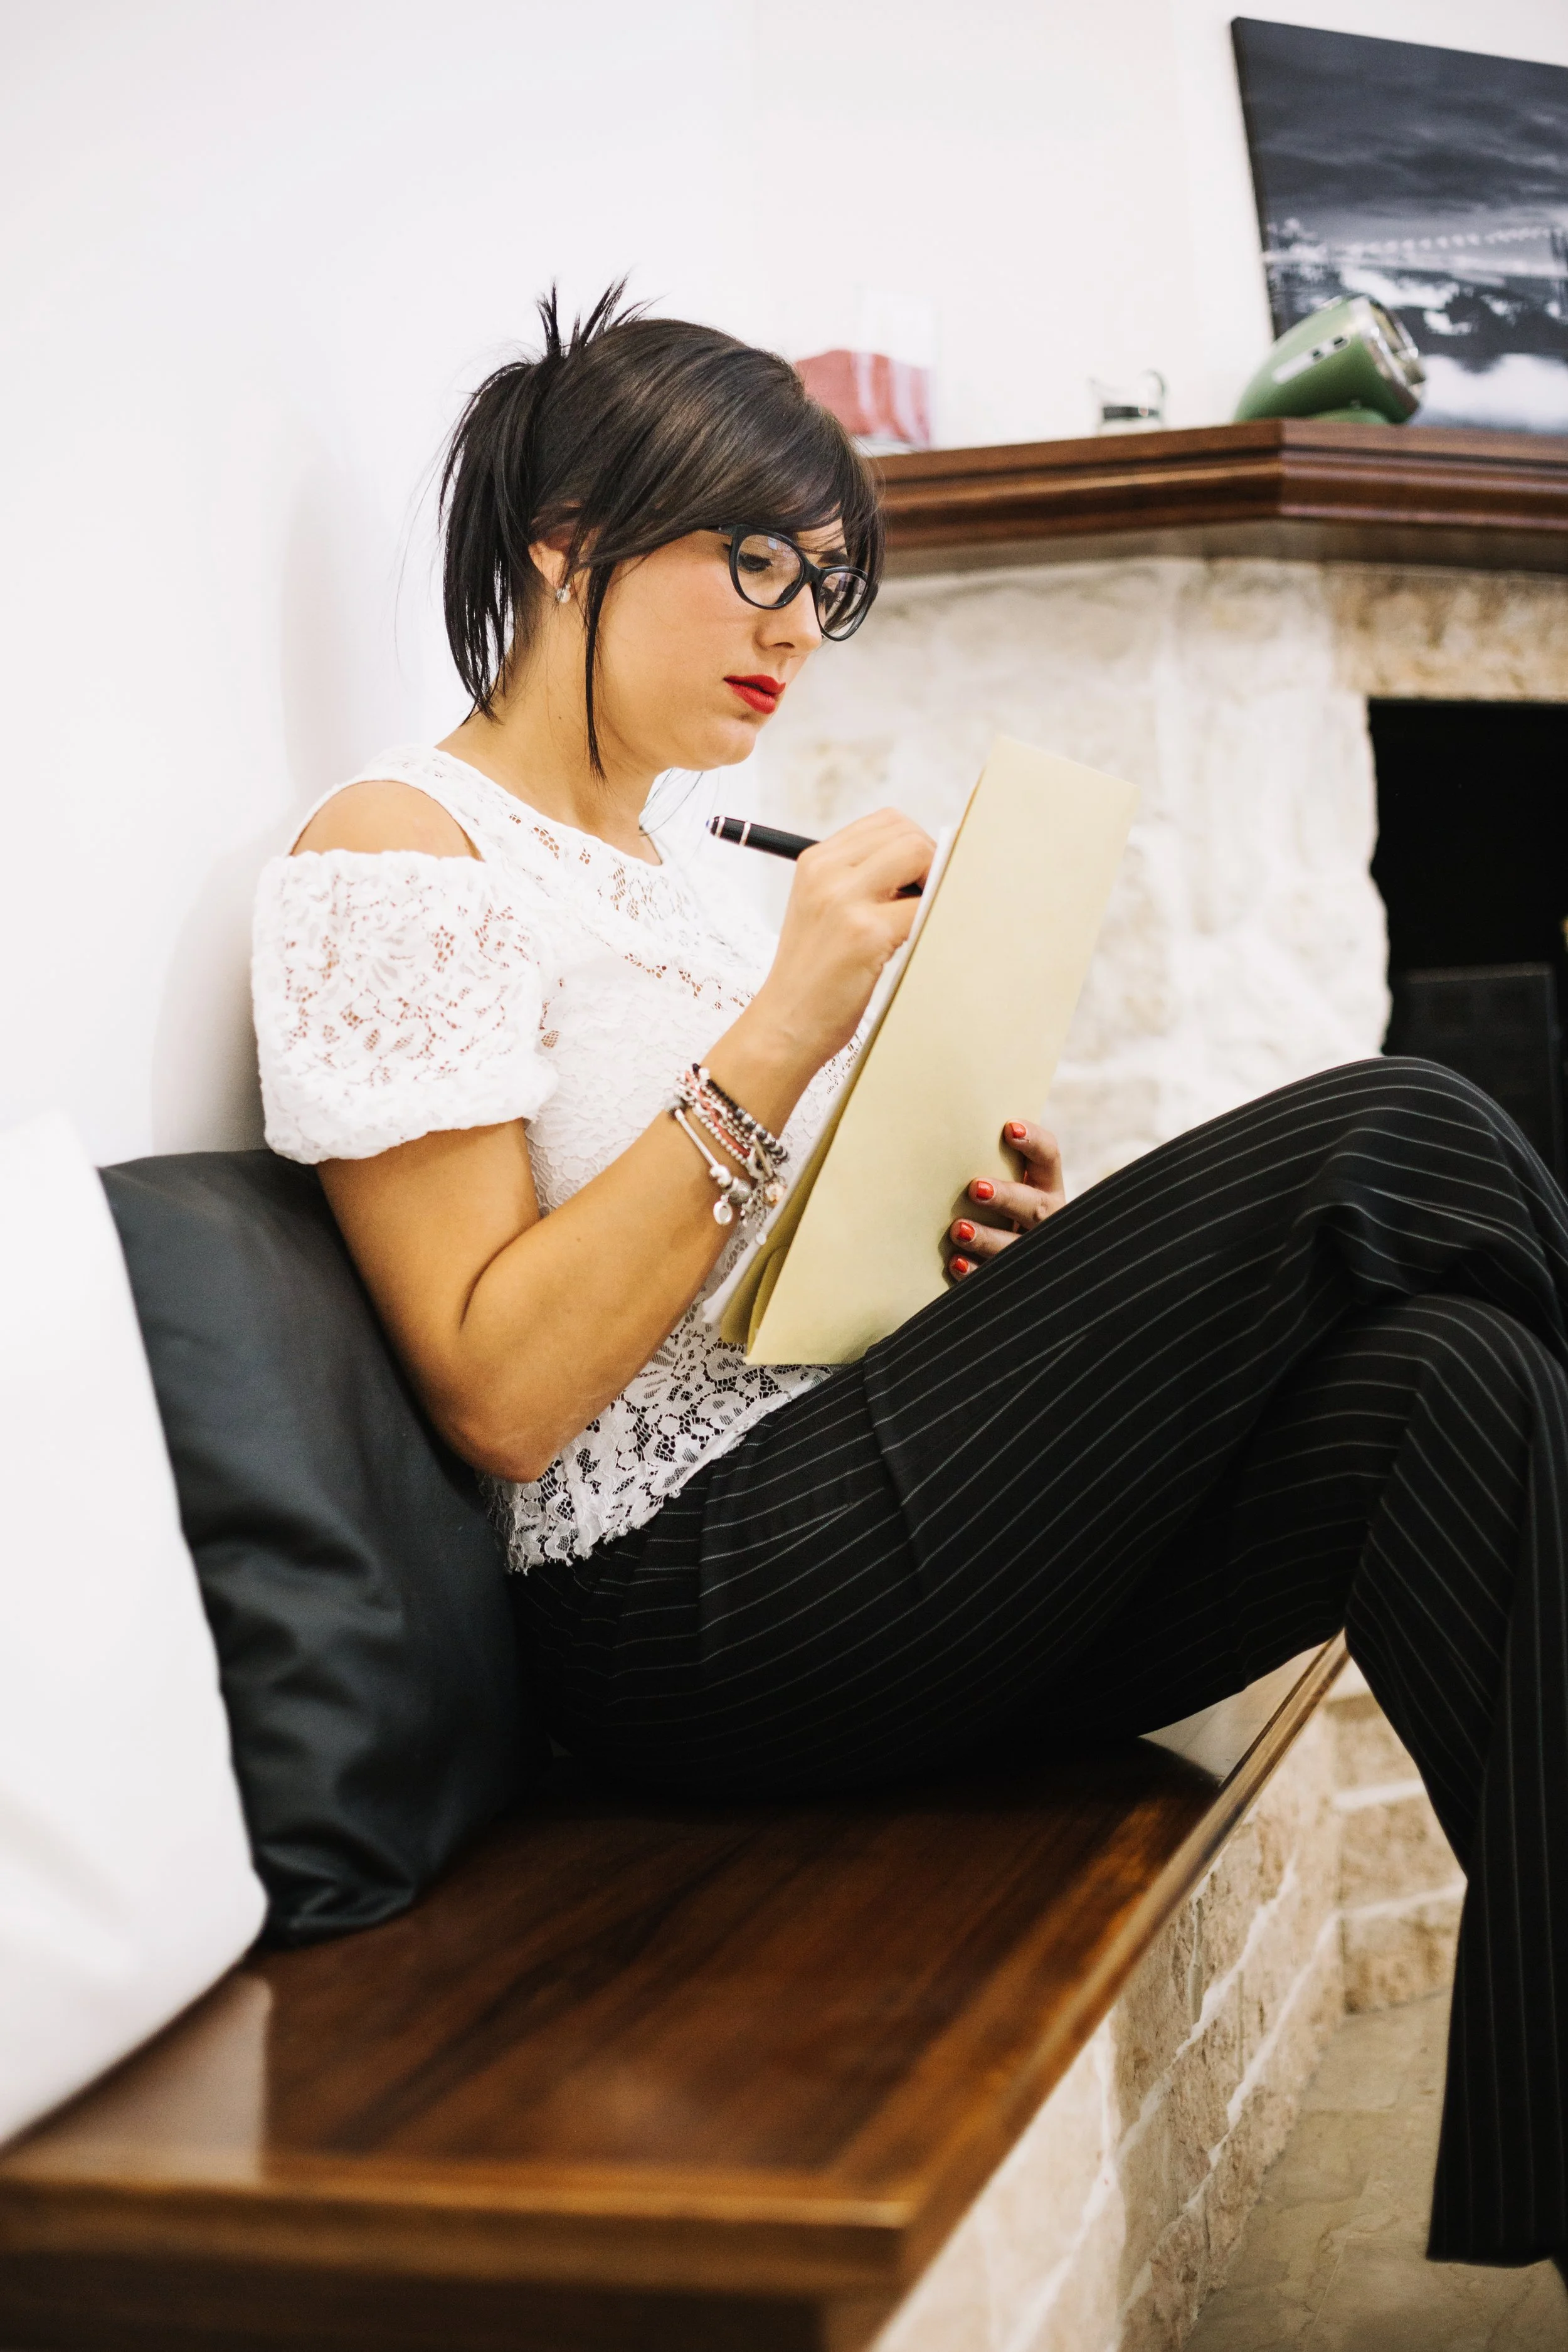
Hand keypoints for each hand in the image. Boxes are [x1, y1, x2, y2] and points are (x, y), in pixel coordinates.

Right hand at [742, 810, 934, 1078]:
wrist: (785, 1025)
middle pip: (906, 832)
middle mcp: (826, 872)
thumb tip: (928, 858)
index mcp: (815, 861)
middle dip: (930, 861)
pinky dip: (934, 918)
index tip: (916, 880)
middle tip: (924, 901)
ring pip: (919, 856)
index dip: (914, 845)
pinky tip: (917, 940)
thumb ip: (861, 878)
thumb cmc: (813, 973)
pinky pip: (924, 907)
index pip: (886, 821)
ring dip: (934, 884)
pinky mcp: (866, 933)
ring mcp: (844, 899)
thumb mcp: (822, 909)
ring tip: (916, 919)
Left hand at [947, 1122, 1064, 1280]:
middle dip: (1007, 1197)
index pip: (1049, 1157)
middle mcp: (1047, 1218)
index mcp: (1046, 1186)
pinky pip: (996, 1278)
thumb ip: (993, 1162)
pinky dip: (975, 1271)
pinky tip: (956, 1263)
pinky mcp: (1014, 1279)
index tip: (1009, 1129)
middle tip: (976, 1188)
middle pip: (1035, 1206)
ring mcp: (1032, 1251)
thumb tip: (949, 1129)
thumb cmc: (996, 1206)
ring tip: (958, 1229)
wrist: (1010, 1260)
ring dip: (987, 1237)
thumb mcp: (1006, 1181)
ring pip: (1015, 1246)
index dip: (1034, 1142)